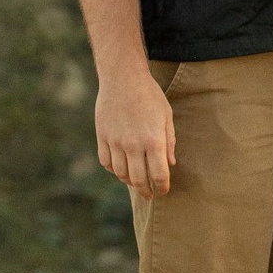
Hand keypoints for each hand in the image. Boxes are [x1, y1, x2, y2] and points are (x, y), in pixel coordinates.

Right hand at [93, 60, 175, 197]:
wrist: (123, 78)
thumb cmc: (149, 95)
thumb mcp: (166, 116)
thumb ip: (169, 141)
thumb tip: (170, 164)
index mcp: (153, 140)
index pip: (158, 175)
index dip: (162, 187)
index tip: (163, 190)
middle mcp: (134, 145)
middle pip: (139, 180)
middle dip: (146, 191)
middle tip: (150, 194)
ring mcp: (116, 142)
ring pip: (121, 174)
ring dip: (130, 181)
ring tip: (136, 181)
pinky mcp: (102, 137)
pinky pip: (106, 162)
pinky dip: (114, 169)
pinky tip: (121, 167)